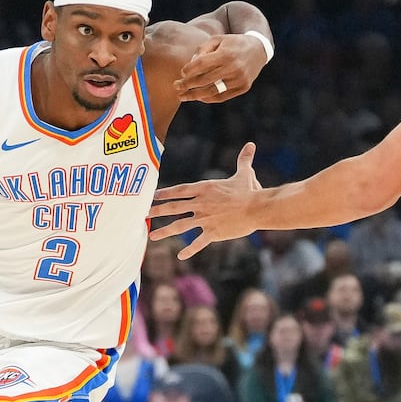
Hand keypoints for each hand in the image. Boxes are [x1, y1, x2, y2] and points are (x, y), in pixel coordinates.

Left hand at [150, 142, 262, 258]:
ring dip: (165, 231)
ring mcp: (205, 219)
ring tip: (152, 236)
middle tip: (144, 215)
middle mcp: (200, 204)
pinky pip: (198, 243)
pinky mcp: (213, 233)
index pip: (180, 190)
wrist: (256, 208)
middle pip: (174, 207)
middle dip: (157, 211)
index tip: (153, 196)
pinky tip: (180, 256)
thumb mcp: (245, 173)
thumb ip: (244, 159)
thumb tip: (251, 144)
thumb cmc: (250, 191)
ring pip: (180, 226)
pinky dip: (189, 250)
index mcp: (205, 189)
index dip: (165, 193)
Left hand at [174, 33, 268, 102]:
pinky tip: (198, 97)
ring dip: (195, 95)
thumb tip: (189, 67)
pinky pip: (222, 97)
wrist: (258, 50)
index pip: (202, 64)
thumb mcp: (218, 39)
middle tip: (176, 86)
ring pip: (213, 91)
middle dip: (188, 84)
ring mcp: (239, 79)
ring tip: (182, 96)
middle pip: (205, 79)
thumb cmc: (232, 43)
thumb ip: (202, 50)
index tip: (181, 73)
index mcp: (226, 54)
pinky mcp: (243, 88)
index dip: (189, 69)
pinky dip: (208, 98)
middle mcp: (233, 68)